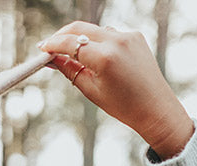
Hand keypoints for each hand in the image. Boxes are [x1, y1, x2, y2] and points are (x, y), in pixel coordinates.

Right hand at [39, 22, 193, 159]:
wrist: (155, 107)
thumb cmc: (123, 105)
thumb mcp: (91, 90)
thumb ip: (70, 71)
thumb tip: (53, 60)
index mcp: (104, 58)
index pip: (70, 43)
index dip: (53, 45)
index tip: (42, 49)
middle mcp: (116, 41)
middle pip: (79, 28)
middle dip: (62, 36)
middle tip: (49, 47)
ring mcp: (127, 35)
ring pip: (94, 30)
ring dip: (79, 39)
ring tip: (70, 56)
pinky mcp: (134, 36)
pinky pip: (108, 34)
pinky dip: (97, 42)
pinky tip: (93, 57)